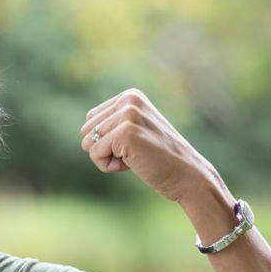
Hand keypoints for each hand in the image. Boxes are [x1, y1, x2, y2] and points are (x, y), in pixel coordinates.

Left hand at [78, 88, 221, 203]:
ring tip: (135, 156)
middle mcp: (129, 100)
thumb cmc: (159, 158)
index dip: (106, 139)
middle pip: (86, 131)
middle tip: (135, 152)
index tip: (134, 144)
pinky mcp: (124, 133)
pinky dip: (109, 166)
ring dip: (107, 158)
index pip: (91, 120)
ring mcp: (127, 115)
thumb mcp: (136, 131)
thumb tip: (83, 132)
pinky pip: (94, 154)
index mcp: (130, 96)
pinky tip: (134, 163)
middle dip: (105, 148)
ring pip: (88, 143)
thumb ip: (113, 124)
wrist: (187, 175)